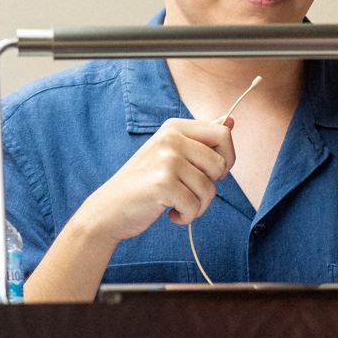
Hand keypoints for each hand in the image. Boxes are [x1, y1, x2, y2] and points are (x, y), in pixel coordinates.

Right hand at [78, 116, 235, 243]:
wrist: (108, 209)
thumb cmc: (142, 184)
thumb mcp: (170, 154)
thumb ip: (200, 138)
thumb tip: (229, 120)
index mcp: (173, 127)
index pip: (222, 134)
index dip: (225, 159)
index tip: (207, 172)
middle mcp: (170, 138)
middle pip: (221, 163)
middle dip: (210, 185)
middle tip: (188, 190)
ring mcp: (166, 159)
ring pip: (209, 188)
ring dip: (196, 205)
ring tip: (175, 203)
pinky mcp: (163, 183)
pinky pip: (195, 206)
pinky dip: (185, 217)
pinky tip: (168, 213)